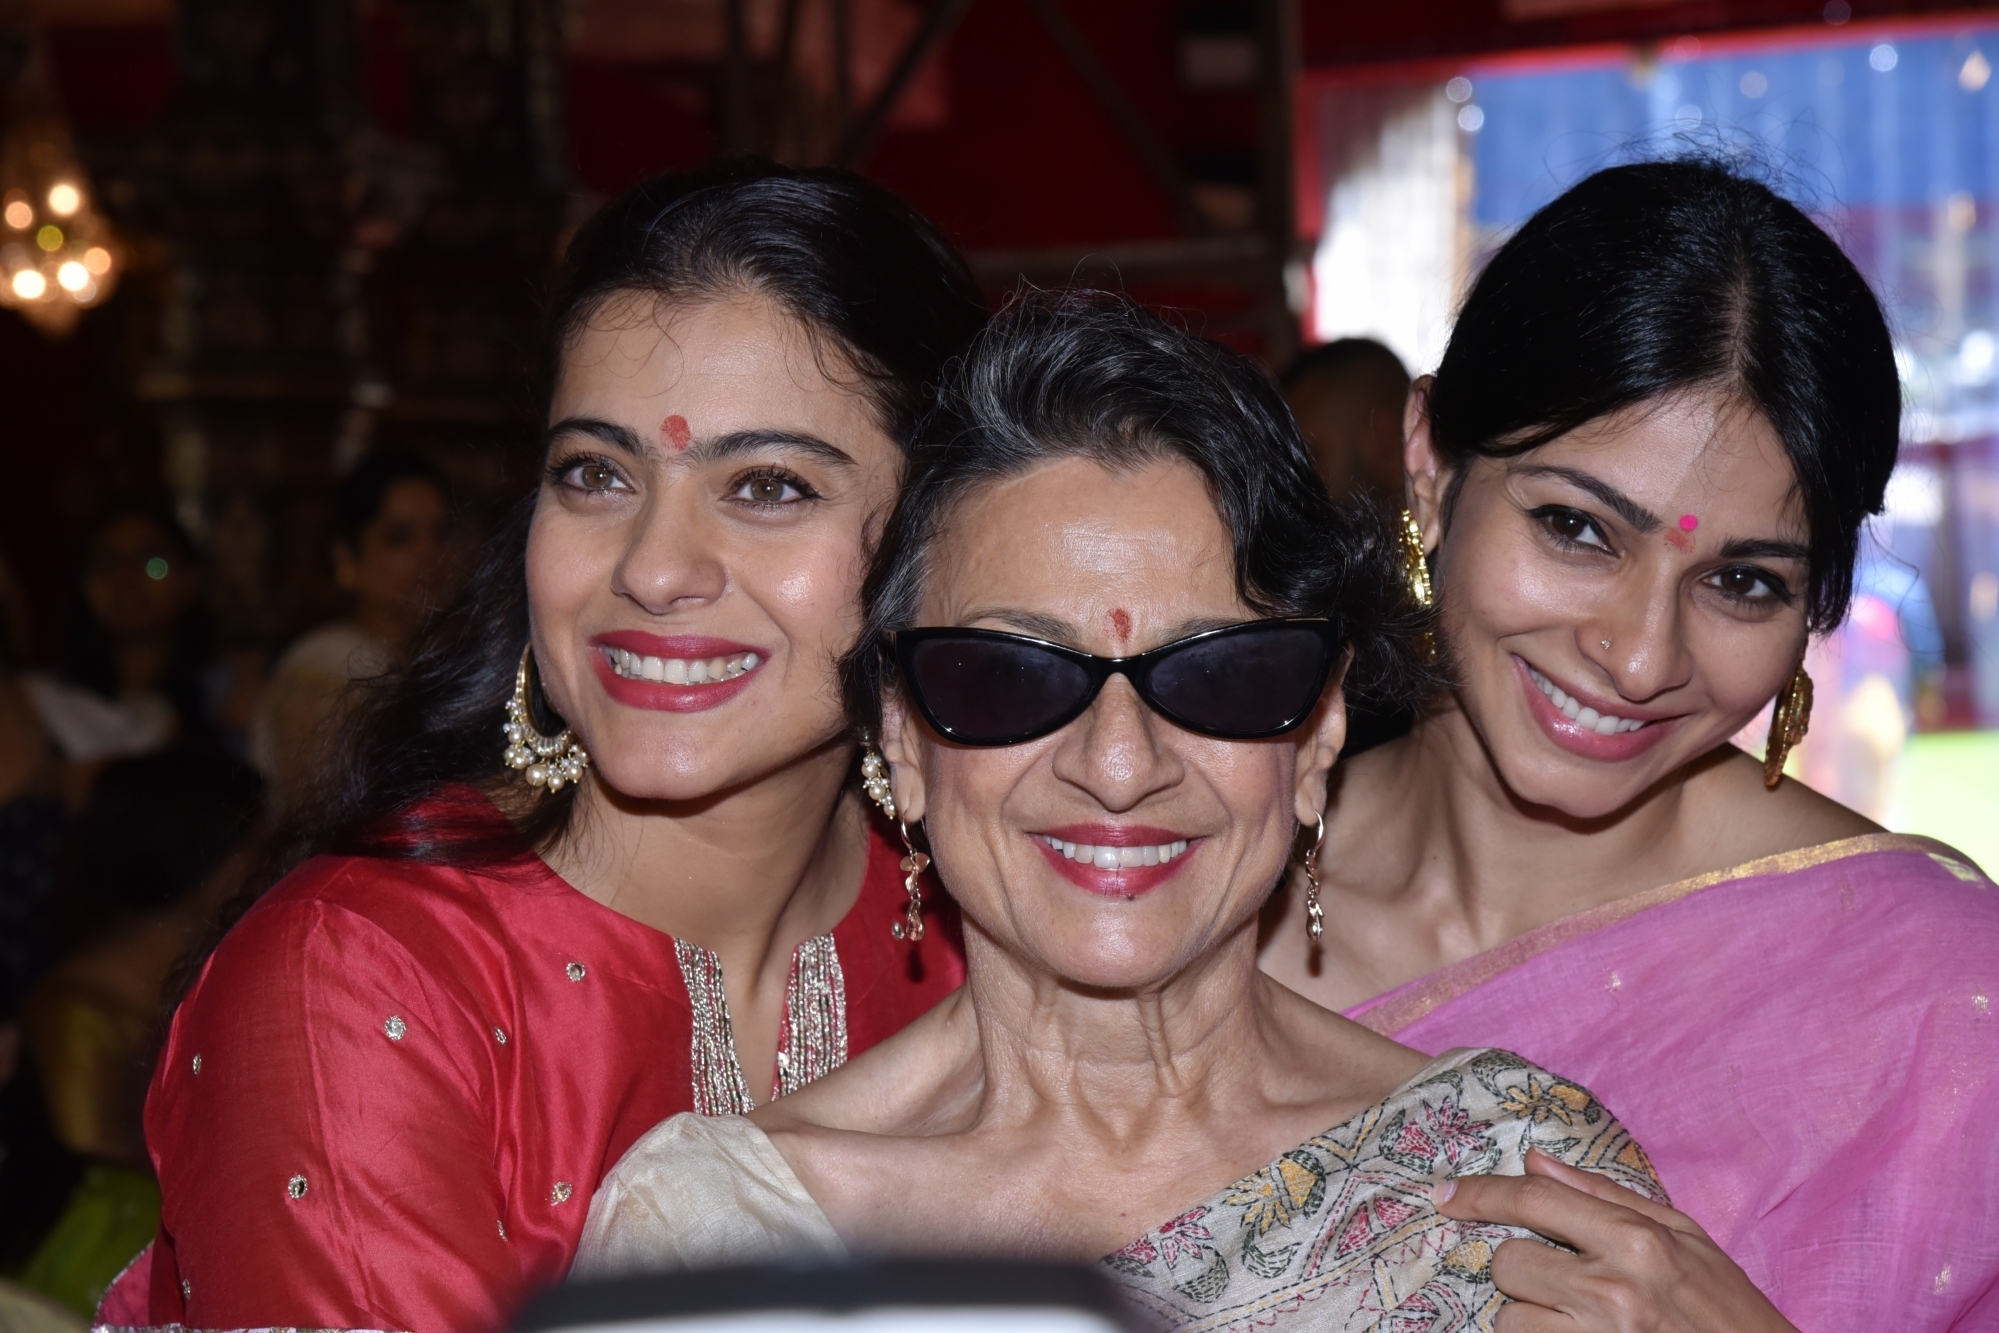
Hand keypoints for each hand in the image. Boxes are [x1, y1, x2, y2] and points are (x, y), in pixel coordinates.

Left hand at [1434, 1148, 1798, 1332]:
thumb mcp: (1687, 1239)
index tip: (1445, 1194)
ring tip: (1577, 1320)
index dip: (1479, 1194)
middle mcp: (1614, 1291)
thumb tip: (1535, 1162)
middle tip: (1559, 1281)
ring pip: (1510, 1319)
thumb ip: (1607, 1197)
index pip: (1533, 1201)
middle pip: (1509, 1264)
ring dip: (1530, 1318)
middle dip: (1522, 1271)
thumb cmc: (1730, 1310)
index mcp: (1638, 1242)